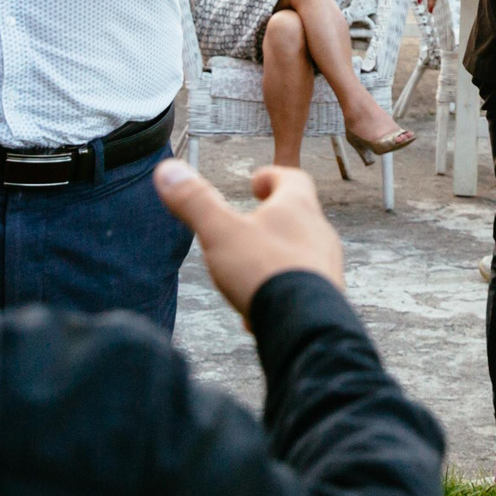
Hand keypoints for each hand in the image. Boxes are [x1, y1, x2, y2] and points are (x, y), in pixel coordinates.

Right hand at [156, 160, 345, 324]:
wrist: (304, 326)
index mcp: (298, 207)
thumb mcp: (220, 233)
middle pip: (299, 214)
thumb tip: (168, 170)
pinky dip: (283, 287)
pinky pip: (304, 285)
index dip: (273, 176)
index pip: (293, 178)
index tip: (256, 182)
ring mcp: (326, 265)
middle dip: (273, 217)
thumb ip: (195, 202)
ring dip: (277, 254)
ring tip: (250, 268)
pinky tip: (261, 305)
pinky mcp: (327, 296)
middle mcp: (319, 232)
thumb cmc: (264, 272)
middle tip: (251, 223)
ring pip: (302, 251)